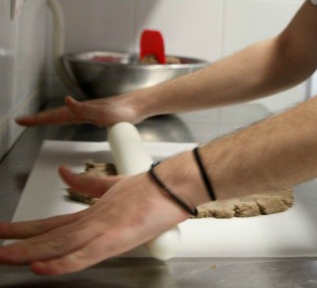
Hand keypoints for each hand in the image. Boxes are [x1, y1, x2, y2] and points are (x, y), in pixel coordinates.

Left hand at [0, 166, 188, 274]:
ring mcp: (103, 228)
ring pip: (59, 244)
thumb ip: (88, 182)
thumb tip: (65, 173)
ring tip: (4, 256)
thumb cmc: (154, 187)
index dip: (24, 229)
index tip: (3, 232)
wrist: (176, 183)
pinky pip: (83, 254)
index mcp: (93, 211)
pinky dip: (61, 262)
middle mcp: (93, 219)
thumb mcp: (115, 185)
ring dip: (29, 252)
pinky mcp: (115, 238)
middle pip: (49, 234)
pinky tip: (41, 266)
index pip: (52, 223)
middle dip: (19, 242)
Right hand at [15, 95, 141, 126]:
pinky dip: (67, 117)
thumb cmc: (126, 111)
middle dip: (40, 118)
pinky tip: (70, 119)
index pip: (56, 115)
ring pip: (66, 115)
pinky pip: (77, 116)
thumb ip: (85, 109)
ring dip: (51, 117)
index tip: (22, 121)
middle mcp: (85, 110)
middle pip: (58, 114)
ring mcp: (92, 112)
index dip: (38, 119)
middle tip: (24, 121)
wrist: (142, 106)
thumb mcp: (104, 114)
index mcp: (82, 111)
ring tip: (39, 120)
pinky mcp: (100, 115)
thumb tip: (66, 101)